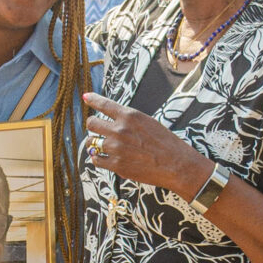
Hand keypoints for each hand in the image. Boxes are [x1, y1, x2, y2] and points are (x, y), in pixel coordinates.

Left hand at [81, 92, 210, 195]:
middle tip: (98, 129)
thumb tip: (112, 120)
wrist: (176, 164)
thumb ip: (129, 120)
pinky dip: (97, 158)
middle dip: (93, 125)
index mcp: (129, 116)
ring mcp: (116, 148)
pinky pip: (95, 160)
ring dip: (94, 143)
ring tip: (102, 145)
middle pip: (91, 123)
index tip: (86, 97)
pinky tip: (102, 158)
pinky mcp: (116, 165)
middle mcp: (120, 130)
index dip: (92, 99)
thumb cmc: (166, 143)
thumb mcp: (148, 122)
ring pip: (91, 142)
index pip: (104, 104)